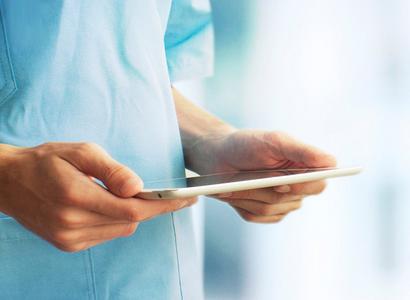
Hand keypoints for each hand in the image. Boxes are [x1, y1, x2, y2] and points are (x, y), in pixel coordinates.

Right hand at [0, 143, 195, 251]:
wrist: (10, 182)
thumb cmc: (47, 160)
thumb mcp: (80, 151)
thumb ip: (110, 169)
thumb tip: (138, 186)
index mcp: (76, 197)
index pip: (133, 208)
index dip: (164, 205)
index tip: (187, 199)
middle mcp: (73, 224)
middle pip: (131, 221)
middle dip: (153, 207)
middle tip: (170, 195)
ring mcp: (70, 238)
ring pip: (122, 229)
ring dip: (133, 213)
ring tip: (131, 195)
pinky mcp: (69, 244)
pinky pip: (108, 234)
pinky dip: (117, 221)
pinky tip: (110, 205)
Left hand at [189, 130, 335, 222]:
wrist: (219, 156)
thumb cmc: (247, 144)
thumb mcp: (275, 140)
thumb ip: (302, 150)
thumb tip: (331, 162)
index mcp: (305, 167)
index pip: (318, 184)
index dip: (304, 186)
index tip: (284, 182)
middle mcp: (297, 187)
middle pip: (292, 199)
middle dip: (267, 188)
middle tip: (250, 177)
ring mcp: (281, 203)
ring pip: (271, 208)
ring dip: (249, 193)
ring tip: (236, 181)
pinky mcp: (264, 214)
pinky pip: (256, 216)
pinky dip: (241, 202)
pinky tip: (234, 191)